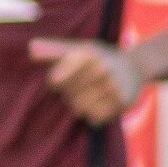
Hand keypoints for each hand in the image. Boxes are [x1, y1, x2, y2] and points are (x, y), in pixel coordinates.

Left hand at [29, 38, 145, 125]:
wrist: (137, 67)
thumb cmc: (101, 58)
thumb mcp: (80, 48)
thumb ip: (54, 50)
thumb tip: (30, 49)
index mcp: (87, 53)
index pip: (56, 80)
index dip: (57, 82)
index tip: (64, 78)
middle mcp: (101, 68)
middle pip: (68, 96)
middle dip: (72, 94)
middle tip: (84, 86)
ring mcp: (113, 85)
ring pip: (80, 108)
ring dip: (83, 105)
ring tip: (93, 94)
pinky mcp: (122, 101)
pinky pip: (95, 117)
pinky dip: (95, 113)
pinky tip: (102, 102)